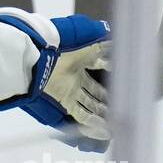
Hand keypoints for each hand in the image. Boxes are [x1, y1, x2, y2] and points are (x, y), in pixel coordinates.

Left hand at [0, 9, 110, 143]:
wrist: (39, 54)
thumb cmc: (62, 42)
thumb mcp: (84, 33)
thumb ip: (101, 37)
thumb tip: (114, 38)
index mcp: (81, 59)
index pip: (100, 68)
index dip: (112, 73)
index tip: (124, 80)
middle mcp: (76, 76)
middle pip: (95, 91)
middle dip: (108, 98)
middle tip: (120, 106)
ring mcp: (70, 90)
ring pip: (90, 105)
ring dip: (102, 112)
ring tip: (116, 120)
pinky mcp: (64, 102)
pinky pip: (81, 115)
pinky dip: (93, 123)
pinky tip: (105, 128)